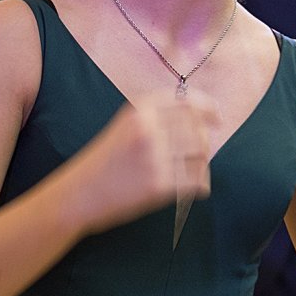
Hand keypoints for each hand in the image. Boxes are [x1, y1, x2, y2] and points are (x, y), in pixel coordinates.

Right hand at [71, 91, 215, 230]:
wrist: (78, 194)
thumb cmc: (104, 162)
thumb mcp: (125, 126)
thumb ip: (157, 118)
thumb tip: (200, 119)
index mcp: (140, 110)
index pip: (187, 101)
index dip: (208, 108)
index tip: (218, 118)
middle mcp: (148, 128)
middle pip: (198, 129)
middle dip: (205, 141)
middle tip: (202, 153)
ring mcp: (154, 156)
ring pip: (201, 154)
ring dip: (203, 163)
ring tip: (196, 171)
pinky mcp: (158, 184)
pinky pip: (197, 180)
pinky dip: (202, 185)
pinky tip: (198, 189)